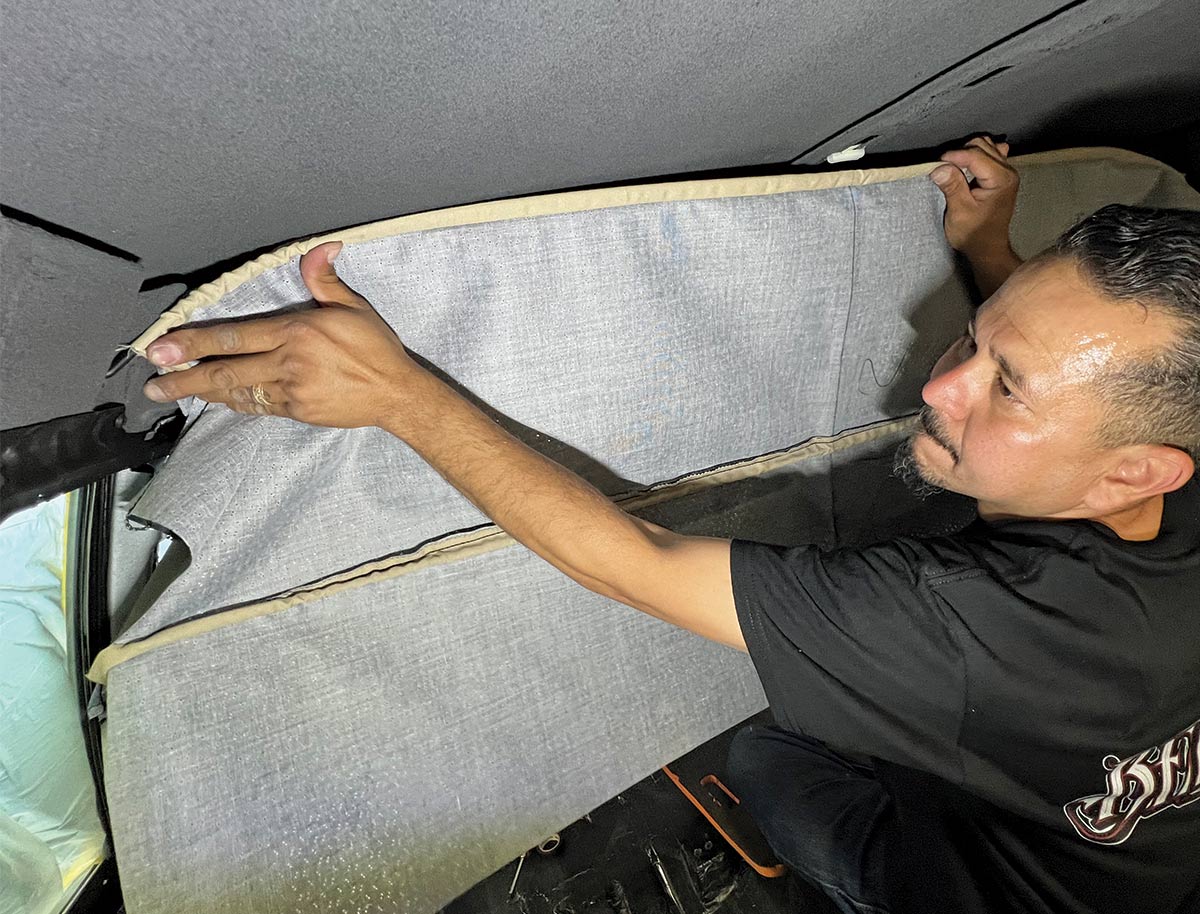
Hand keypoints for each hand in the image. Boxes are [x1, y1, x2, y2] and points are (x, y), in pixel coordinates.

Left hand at [142, 241, 418, 428]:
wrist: (397, 393)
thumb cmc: (375, 349)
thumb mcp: (352, 307)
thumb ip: (324, 279)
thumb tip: (321, 247)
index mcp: (295, 332)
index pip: (233, 337)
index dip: (193, 343)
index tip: (161, 348)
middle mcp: (287, 363)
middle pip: (224, 372)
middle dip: (184, 378)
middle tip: (152, 383)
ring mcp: (291, 391)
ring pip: (236, 392)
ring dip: (201, 393)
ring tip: (171, 394)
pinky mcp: (298, 411)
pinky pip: (258, 407)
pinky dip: (235, 403)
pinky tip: (218, 400)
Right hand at [930, 136, 1018, 260]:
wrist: (988, 248)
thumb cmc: (974, 234)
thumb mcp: (959, 212)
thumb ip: (952, 186)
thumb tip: (938, 167)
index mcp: (1001, 179)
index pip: (975, 155)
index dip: (953, 156)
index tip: (935, 165)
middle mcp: (1008, 171)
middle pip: (981, 145)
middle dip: (960, 153)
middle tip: (944, 170)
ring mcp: (1007, 172)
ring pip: (985, 146)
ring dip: (967, 153)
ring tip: (953, 170)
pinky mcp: (1001, 175)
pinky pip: (990, 154)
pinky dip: (976, 156)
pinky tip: (967, 168)